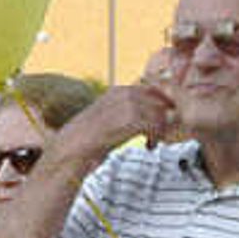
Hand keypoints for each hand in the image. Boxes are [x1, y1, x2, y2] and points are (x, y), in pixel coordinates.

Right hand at [59, 80, 177, 161]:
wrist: (74, 145)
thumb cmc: (90, 136)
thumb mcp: (110, 117)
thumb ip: (127, 112)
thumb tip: (149, 115)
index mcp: (119, 90)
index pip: (152, 91)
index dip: (161, 106)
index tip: (163, 120)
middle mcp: (125, 93)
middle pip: (159, 101)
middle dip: (163, 118)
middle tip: (160, 133)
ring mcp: (128, 105)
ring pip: (159, 114)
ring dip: (160, 130)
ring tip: (153, 142)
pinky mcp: (131, 119)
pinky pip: (155, 125)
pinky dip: (155, 138)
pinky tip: (148, 146)